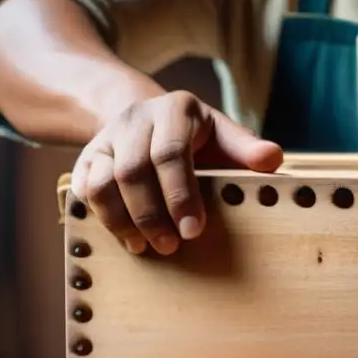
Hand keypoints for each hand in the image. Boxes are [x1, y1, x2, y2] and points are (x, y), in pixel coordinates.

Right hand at [71, 91, 282, 254]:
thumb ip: (246, 149)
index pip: (171, 152)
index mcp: (175, 109)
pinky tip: (124, 238)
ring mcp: (106, 137)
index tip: (194, 232)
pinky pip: (84, 189)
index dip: (180, 195)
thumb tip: (273, 160)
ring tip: (143, 248)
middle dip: (152, 215)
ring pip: (102, 182)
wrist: (149, 120)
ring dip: (122, 221)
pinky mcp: (86, 157)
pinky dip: (101, 217)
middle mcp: (135, 118)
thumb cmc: (196, 137)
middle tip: (171, 247)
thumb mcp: (224, 136)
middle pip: (132, 170)